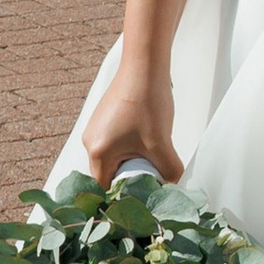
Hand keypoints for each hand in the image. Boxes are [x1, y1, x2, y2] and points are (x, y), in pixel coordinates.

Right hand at [79, 66, 182, 185]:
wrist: (145, 65)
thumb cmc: (148, 101)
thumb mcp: (162, 143)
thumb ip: (169, 171)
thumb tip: (173, 187)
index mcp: (98, 152)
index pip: (105, 189)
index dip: (124, 197)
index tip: (142, 198)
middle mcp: (91, 141)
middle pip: (109, 174)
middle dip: (131, 177)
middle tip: (152, 176)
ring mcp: (97, 128)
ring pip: (114, 158)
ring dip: (133, 161)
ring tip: (152, 154)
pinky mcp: (105, 119)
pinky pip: (115, 144)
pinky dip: (131, 148)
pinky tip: (148, 139)